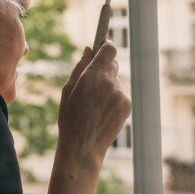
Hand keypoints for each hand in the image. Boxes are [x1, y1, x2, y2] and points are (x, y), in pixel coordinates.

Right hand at [57, 42, 131, 164]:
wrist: (83, 146)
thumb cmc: (70, 118)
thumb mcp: (68, 90)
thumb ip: (79, 67)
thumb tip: (88, 49)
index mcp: (92, 76)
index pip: (109, 49)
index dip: (106, 47)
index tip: (102, 48)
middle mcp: (109, 82)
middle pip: (113, 64)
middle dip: (104, 69)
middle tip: (92, 84)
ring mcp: (120, 94)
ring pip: (116, 82)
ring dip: (108, 87)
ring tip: (94, 106)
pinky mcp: (127, 105)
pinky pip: (120, 94)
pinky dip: (113, 99)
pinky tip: (102, 112)